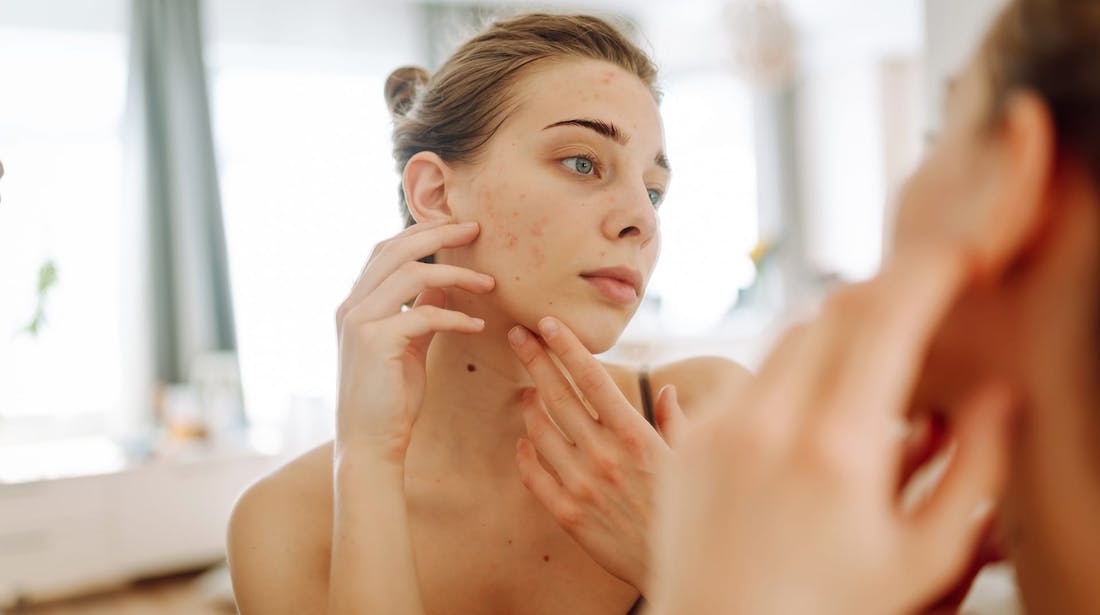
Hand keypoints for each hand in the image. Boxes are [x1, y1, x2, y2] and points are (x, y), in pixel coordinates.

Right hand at [334, 220, 493, 461]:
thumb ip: (418, 311)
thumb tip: (441, 284)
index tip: (457, 227)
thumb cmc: (390, 398)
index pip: (385, 250)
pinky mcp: (376, 343)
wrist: (370, 444)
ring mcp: (359, 322)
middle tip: (477, 229)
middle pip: (396, 249)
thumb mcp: (407, 345)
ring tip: (489, 283)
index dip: (420, 232)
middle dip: (439, 234)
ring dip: (456, 273)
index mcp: (355, 304)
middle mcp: (351, 307)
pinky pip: (423, 314)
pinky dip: (455, 316)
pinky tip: (477, 325)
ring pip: (411, 274)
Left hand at [507, 317, 685, 595]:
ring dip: (529, 405)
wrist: (680, 571)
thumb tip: (666, 390)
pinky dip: (526, 453)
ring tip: (525, 390)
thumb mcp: (692, 460)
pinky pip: (535, 475)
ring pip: (540, 432)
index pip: (592, 379)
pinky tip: (524, 441)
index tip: (548, 323)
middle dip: (535, 360)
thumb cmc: (689, 510)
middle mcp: (605, 456)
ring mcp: (582, 486)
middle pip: (558, 396)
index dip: (568, 347)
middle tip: (517, 336)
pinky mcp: (568, 514)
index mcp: (636, 436)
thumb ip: (674, 421)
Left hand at [649, 245, 1015, 614]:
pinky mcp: (690, 439)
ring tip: (870, 366)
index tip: (957, 257)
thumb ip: (974, 468)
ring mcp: (720, 428)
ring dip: (837, 333)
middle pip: (834, 311)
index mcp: (836, 451)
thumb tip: (999, 393)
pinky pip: (749, 376)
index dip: (927, 272)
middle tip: (921, 304)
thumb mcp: (925, 556)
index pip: (885, 319)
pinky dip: (792, 372)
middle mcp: (769, 425)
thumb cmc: (833, 611)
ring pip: (788, 337)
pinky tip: (814, 410)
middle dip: (886, 294)